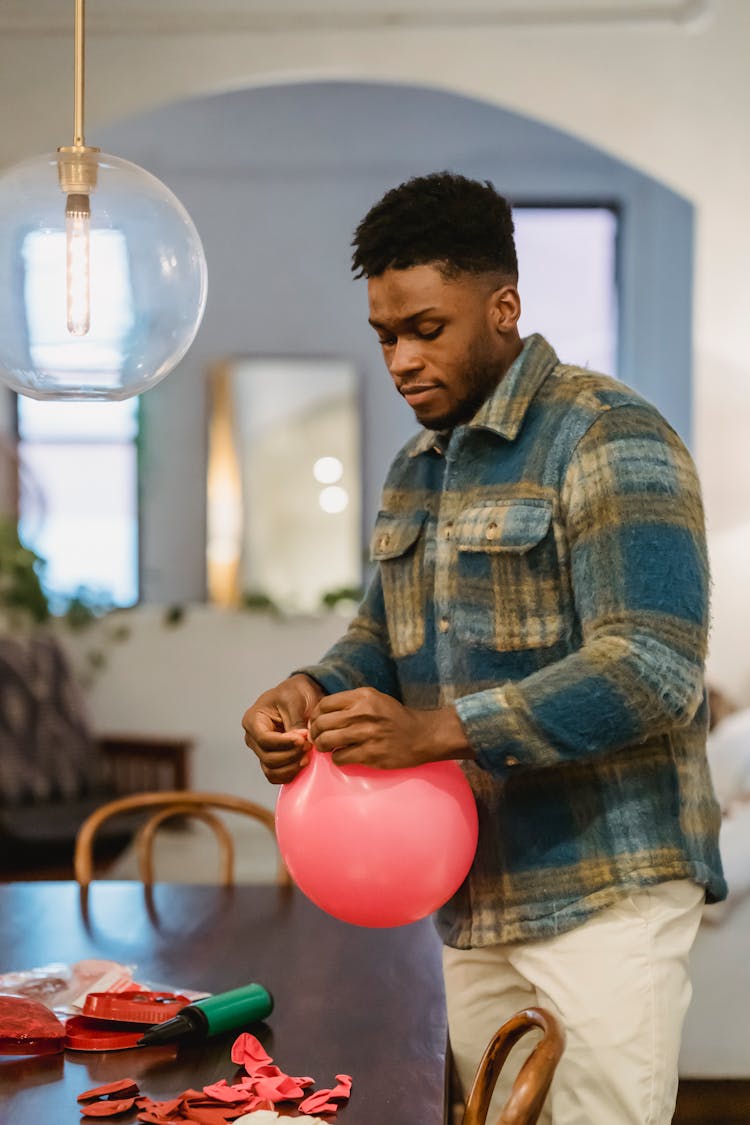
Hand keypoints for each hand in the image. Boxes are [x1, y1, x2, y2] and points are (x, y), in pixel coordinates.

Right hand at [242, 674, 323, 783]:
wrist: (301, 696)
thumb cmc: (294, 693)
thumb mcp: (295, 700)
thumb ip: (295, 721)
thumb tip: (299, 741)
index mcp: (253, 720)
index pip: (265, 740)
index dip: (285, 743)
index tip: (303, 739)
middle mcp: (253, 738)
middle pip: (268, 758)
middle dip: (292, 755)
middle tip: (309, 745)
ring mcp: (261, 751)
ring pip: (272, 770)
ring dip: (292, 766)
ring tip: (308, 755)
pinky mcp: (272, 760)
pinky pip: (276, 776)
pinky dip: (290, 774)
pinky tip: (304, 762)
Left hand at [308, 686, 471, 769]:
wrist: (422, 735)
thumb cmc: (395, 717)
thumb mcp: (375, 699)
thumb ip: (350, 703)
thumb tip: (321, 714)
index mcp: (363, 696)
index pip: (325, 704)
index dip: (316, 715)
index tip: (318, 723)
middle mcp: (363, 712)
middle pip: (322, 723)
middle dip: (315, 733)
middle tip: (318, 738)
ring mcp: (367, 734)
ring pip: (326, 741)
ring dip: (322, 747)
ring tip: (328, 748)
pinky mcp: (371, 754)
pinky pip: (340, 757)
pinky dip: (337, 759)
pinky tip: (344, 756)